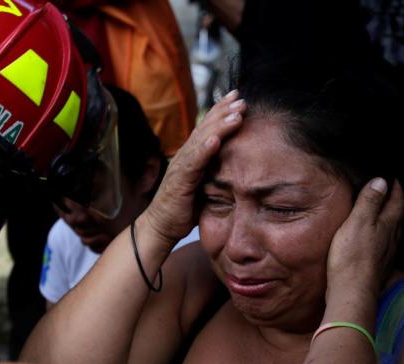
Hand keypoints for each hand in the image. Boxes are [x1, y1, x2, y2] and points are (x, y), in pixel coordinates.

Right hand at [144, 90, 245, 243]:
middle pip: (205, 127)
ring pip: (201, 140)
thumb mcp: (205, 183)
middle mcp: (186, 155)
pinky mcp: (179, 181)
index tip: (238, 97)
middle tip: (241, 98)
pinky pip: (193, 163)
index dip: (221, 110)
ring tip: (236, 114)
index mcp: (193, 154)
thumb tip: (239, 162)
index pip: (208, 127)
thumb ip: (216, 169)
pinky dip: (204, 150)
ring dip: (219, 126)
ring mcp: (181, 166)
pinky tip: (215, 140)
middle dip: (223, 111)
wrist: (162, 227)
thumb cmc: (185, 206)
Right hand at [326, 178, 403, 304]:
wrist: (352, 291)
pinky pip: (385, 244)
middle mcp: (392, 239)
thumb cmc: (353, 257)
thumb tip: (381, 181)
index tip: (392, 178)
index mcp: (389, 224)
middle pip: (398, 216)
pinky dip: (383, 235)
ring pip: (394, 231)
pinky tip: (375, 239)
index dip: (396, 188)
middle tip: (390, 192)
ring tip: (383, 212)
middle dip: (395, 202)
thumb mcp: (358, 221)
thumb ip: (369, 201)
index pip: (397, 201)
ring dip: (390, 219)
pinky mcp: (379, 266)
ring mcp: (387, 254)